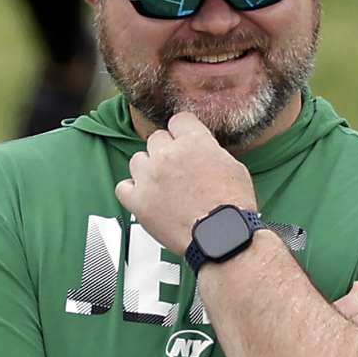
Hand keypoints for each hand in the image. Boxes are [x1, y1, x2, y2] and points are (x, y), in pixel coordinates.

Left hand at [116, 113, 257, 254]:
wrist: (221, 237)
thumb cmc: (232, 208)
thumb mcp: (234, 167)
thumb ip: (212, 152)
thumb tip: (204, 150)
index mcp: (194, 142)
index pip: (178, 120)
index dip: (183, 131)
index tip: (183, 140)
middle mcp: (168, 155)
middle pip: (156, 139)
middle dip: (166, 151)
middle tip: (177, 169)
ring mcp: (150, 177)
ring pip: (138, 160)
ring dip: (148, 169)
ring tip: (162, 185)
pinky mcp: (139, 201)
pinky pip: (123, 187)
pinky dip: (132, 191)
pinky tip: (144, 196)